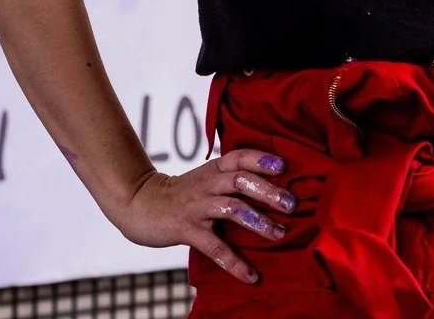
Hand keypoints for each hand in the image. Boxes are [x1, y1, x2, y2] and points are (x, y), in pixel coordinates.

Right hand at [114, 149, 295, 285]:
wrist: (141, 204)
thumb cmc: (182, 192)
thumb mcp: (205, 177)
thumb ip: (230, 178)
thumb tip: (270, 185)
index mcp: (214, 168)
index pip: (240, 157)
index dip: (261, 159)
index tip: (284, 165)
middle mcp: (207, 184)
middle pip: (242, 181)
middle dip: (269, 191)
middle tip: (292, 204)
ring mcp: (197, 206)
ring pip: (232, 209)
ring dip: (259, 222)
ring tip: (279, 234)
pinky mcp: (187, 230)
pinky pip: (215, 247)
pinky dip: (234, 262)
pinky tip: (251, 276)